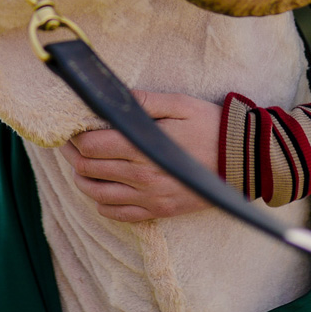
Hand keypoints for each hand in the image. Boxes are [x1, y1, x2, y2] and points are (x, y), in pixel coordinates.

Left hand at [60, 91, 221, 221]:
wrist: (243, 161)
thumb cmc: (210, 126)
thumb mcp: (179, 104)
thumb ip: (144, 101)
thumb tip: (114, 97)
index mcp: (143, 149)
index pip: (92, 146)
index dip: (75, 135)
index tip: (71, 125)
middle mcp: (142, 178)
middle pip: (89, 169)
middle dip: (72, 153)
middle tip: (67, 140)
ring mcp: (149, 198)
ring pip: (98, 194)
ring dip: (82, 178)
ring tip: (79, 163)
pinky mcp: (158, 211)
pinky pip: (118, 214)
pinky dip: (101, 203)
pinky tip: (100, 189)